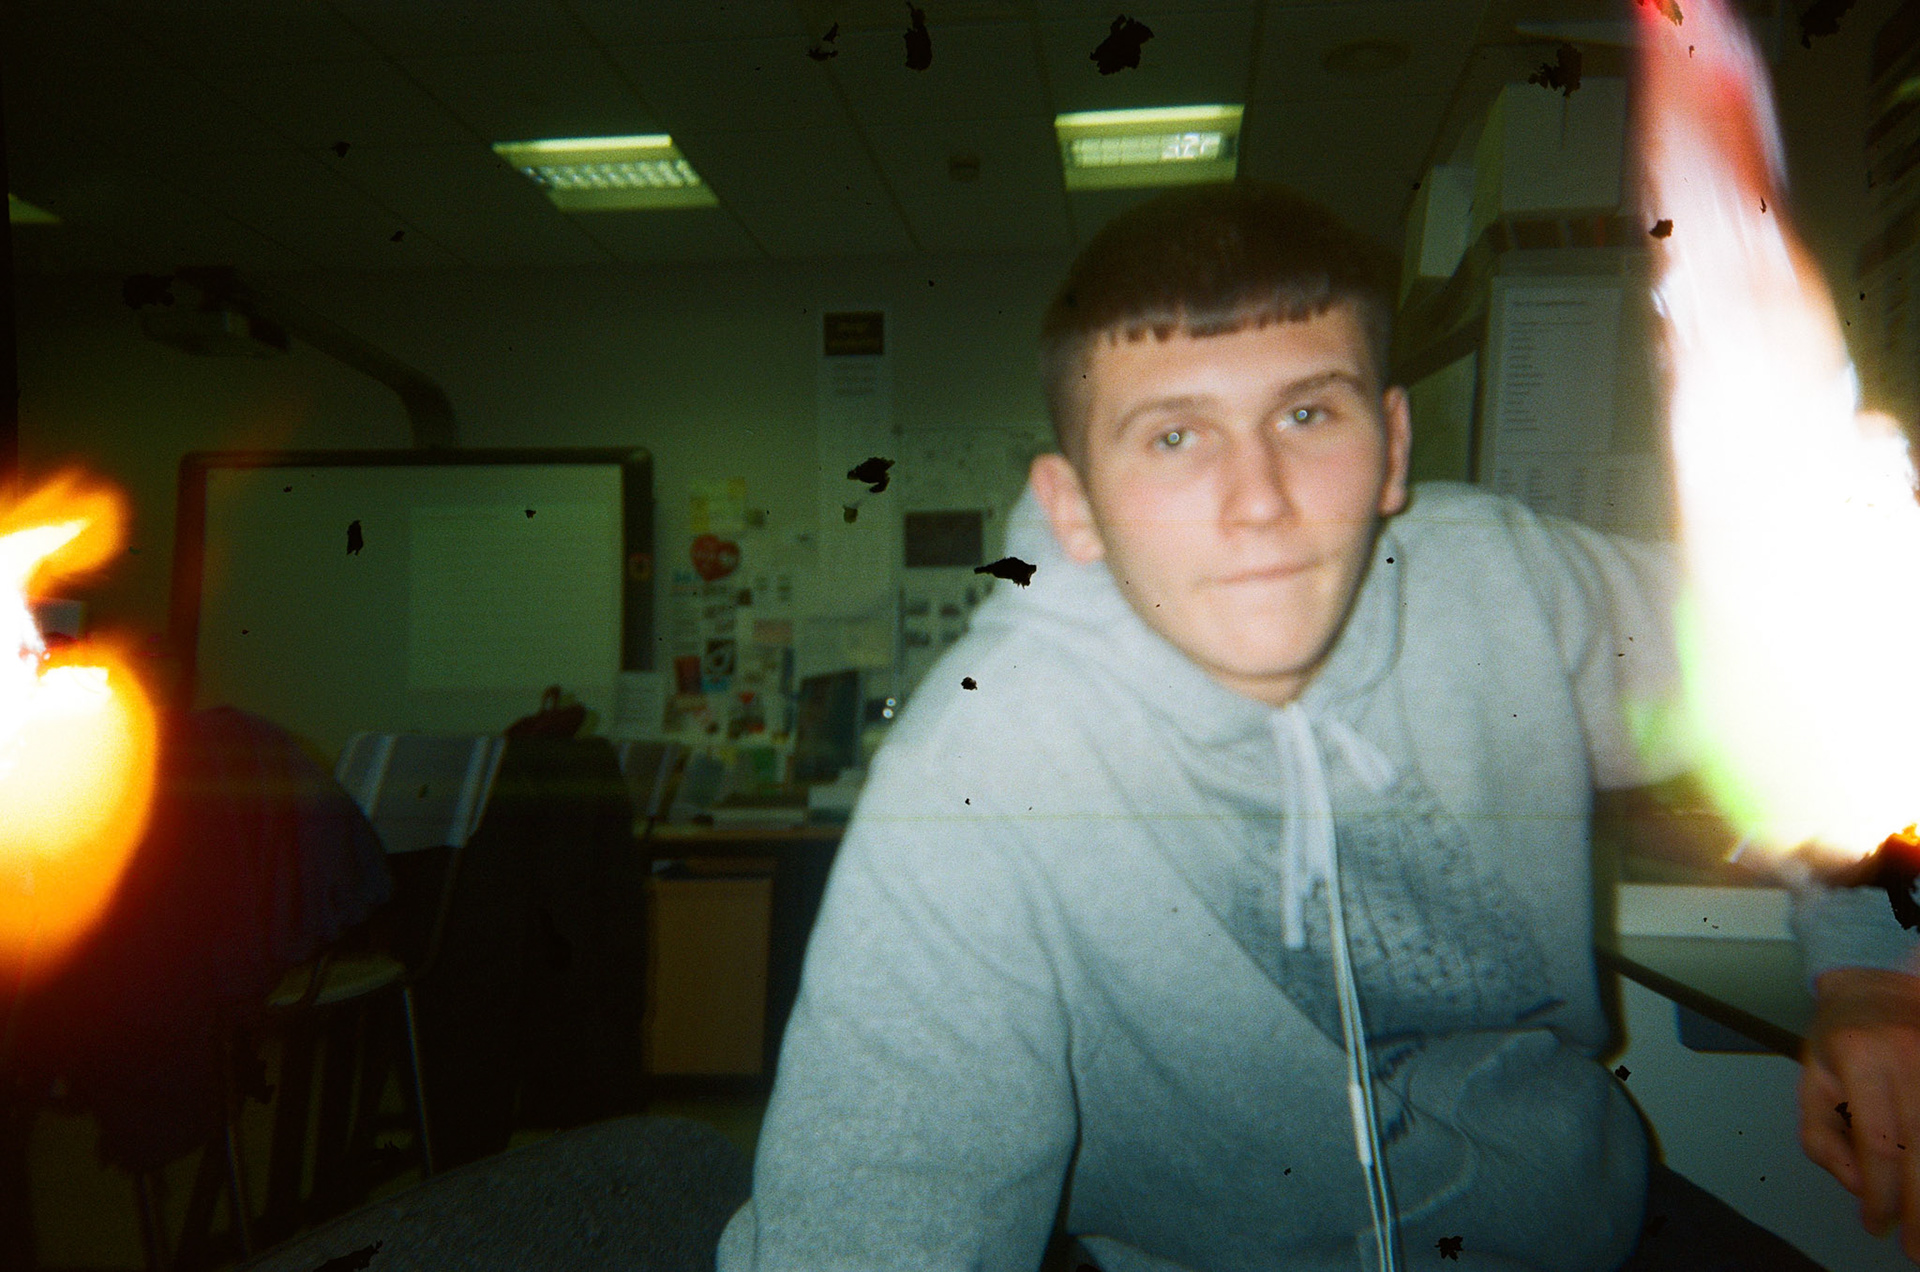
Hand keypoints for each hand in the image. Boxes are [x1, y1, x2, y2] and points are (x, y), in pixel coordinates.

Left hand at [1799, 966, 1919, 1261]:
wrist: (1879, 985)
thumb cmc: (1839, 1040)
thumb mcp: (1811, 1081)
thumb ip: (1824, 1139)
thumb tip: (1859, 1187)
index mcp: (1860, 1058)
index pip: (1878, 1142)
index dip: (1881, 1193)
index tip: (1877, 1225)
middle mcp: (1910, 1057)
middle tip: (1916, 1250)